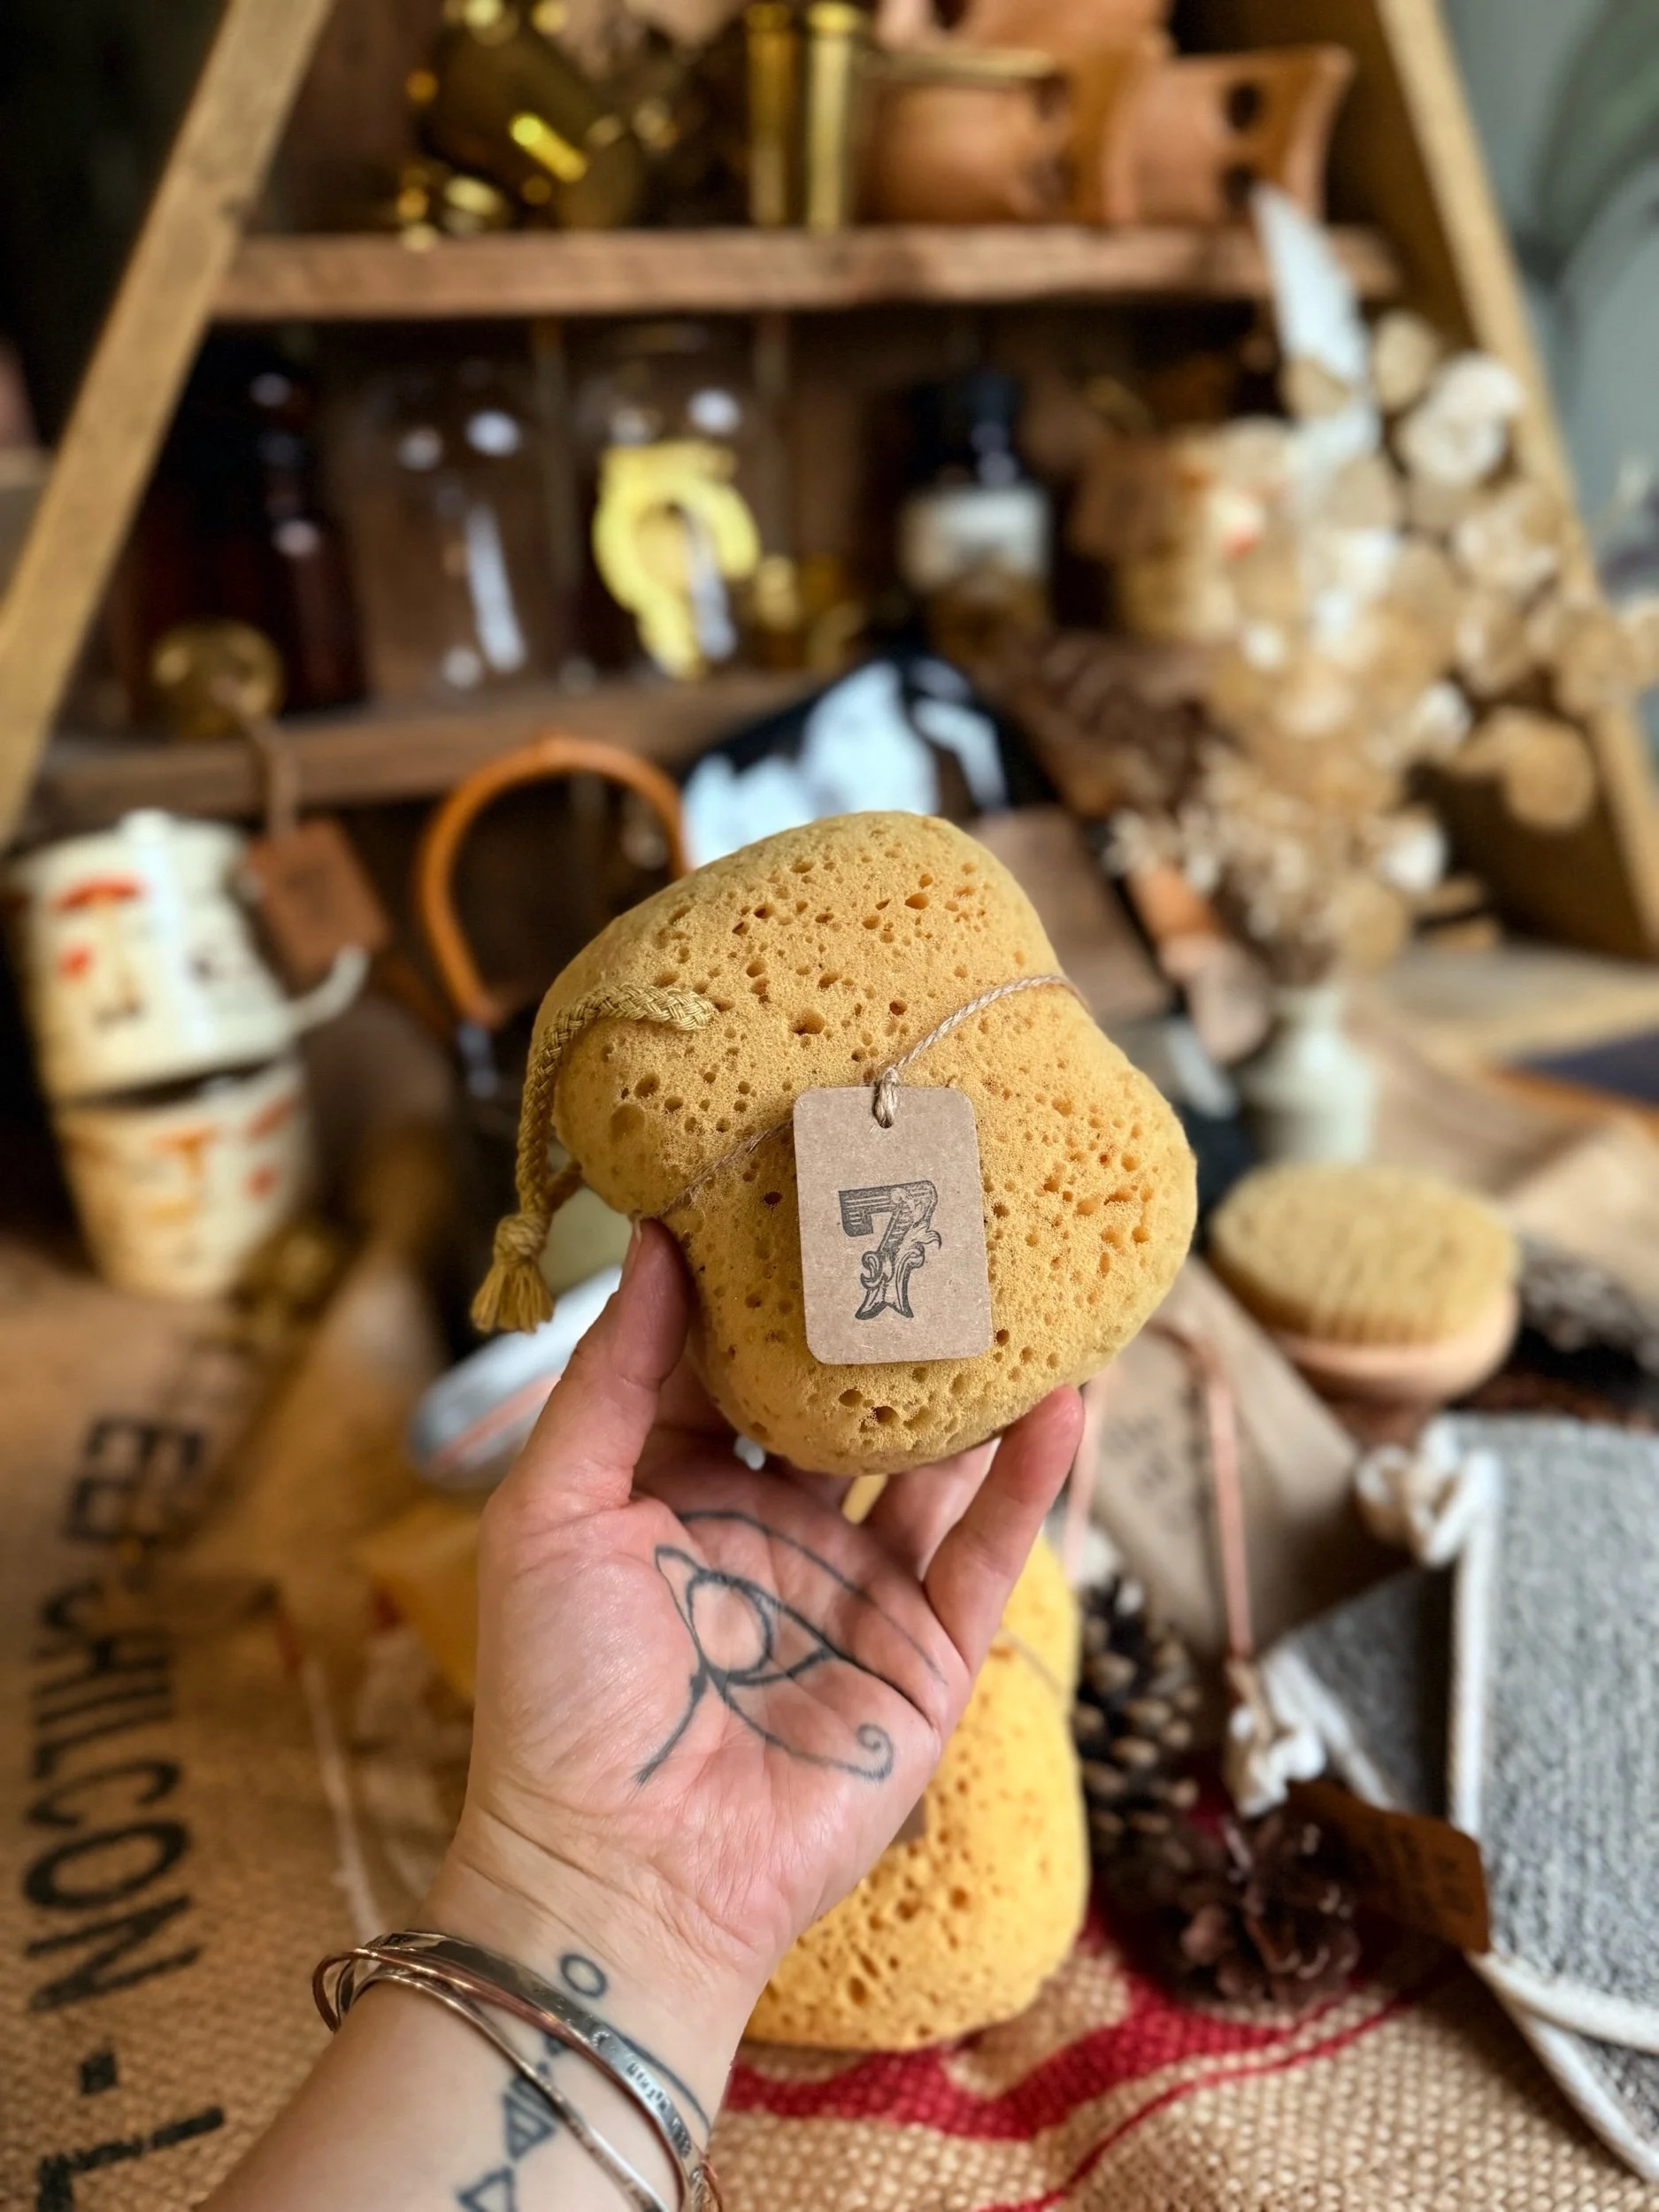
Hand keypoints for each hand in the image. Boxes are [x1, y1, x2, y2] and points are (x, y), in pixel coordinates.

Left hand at [428, 1220, 1081, 2093]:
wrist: (622, 1876)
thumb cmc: (560, 1695)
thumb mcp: (555, 1509)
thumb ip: (612, 1376)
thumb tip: (650, 1240)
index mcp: (679, 1489)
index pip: (735, 1362)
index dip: (767, 1283)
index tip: (803, 1183)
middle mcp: (777, 1527)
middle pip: (848, 1403)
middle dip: (885, 1322)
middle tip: (933, 1214)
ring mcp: (857, 1590)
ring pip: (933, 1465)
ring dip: (975, 1387)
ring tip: (1024, 1287)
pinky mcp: (924, 1655)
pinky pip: (987, 1553)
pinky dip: (1028, 1480)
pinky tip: (1063, 1401)